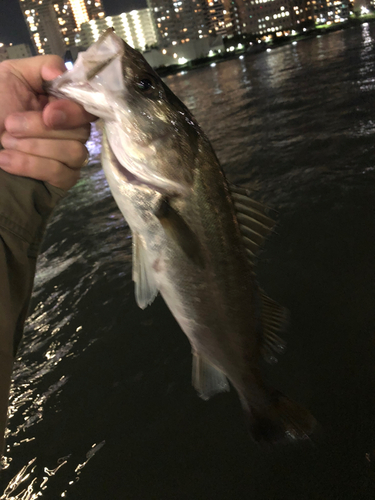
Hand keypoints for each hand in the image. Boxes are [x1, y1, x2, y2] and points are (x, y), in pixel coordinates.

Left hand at [0, 56, 95, 189]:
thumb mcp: (11, 76)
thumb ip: (43, 66)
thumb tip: (62, 74)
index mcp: (63, 104)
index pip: (88, 107)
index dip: (72, 111)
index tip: (48, 113)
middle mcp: (73, 130)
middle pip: (81, 131)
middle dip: (40, 129)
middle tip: (10, 126)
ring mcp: (71, 157)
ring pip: (73, 152)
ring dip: (33, 147)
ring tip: (5, 142)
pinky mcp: (65, 179)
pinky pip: (63, 174)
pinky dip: (31, 166)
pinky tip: (7, 160)